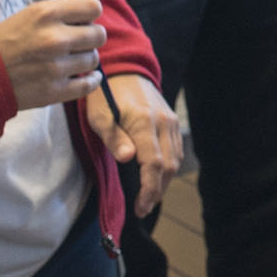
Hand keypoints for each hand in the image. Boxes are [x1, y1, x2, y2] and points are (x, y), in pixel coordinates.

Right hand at [0, 0, 105, 109]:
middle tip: (78, 42)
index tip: (84, 20)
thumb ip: (61, 11)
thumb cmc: (7, 40)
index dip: (91, 14)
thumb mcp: (31, 14)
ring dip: (86, 59)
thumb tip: (91, 10)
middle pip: (99, 35)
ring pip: (94, 59)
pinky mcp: (54, 91)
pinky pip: (89, 84)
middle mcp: (54, 39)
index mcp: (47, 14)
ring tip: (71, 59)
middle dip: (91, 37)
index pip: (94, 7)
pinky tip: (87, 76)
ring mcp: (56, 67)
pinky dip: (92, 80)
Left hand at [85, 72, 184, 216]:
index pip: (154, 164)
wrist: (124, 68)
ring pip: (176, 159)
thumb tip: (127, 159)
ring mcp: (170, 121)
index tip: (140, 207)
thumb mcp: (99, 116)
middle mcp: (163, 123)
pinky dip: (169, 167)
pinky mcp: (172, 120)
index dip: (149, 190)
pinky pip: (176, 149)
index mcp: (145, 123)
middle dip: (157, 191)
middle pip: (169, 166)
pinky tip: (157, 176)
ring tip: (149, 197)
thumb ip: (113, 138)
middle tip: (142, 208)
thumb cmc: (105, 95)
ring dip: (164, 181)